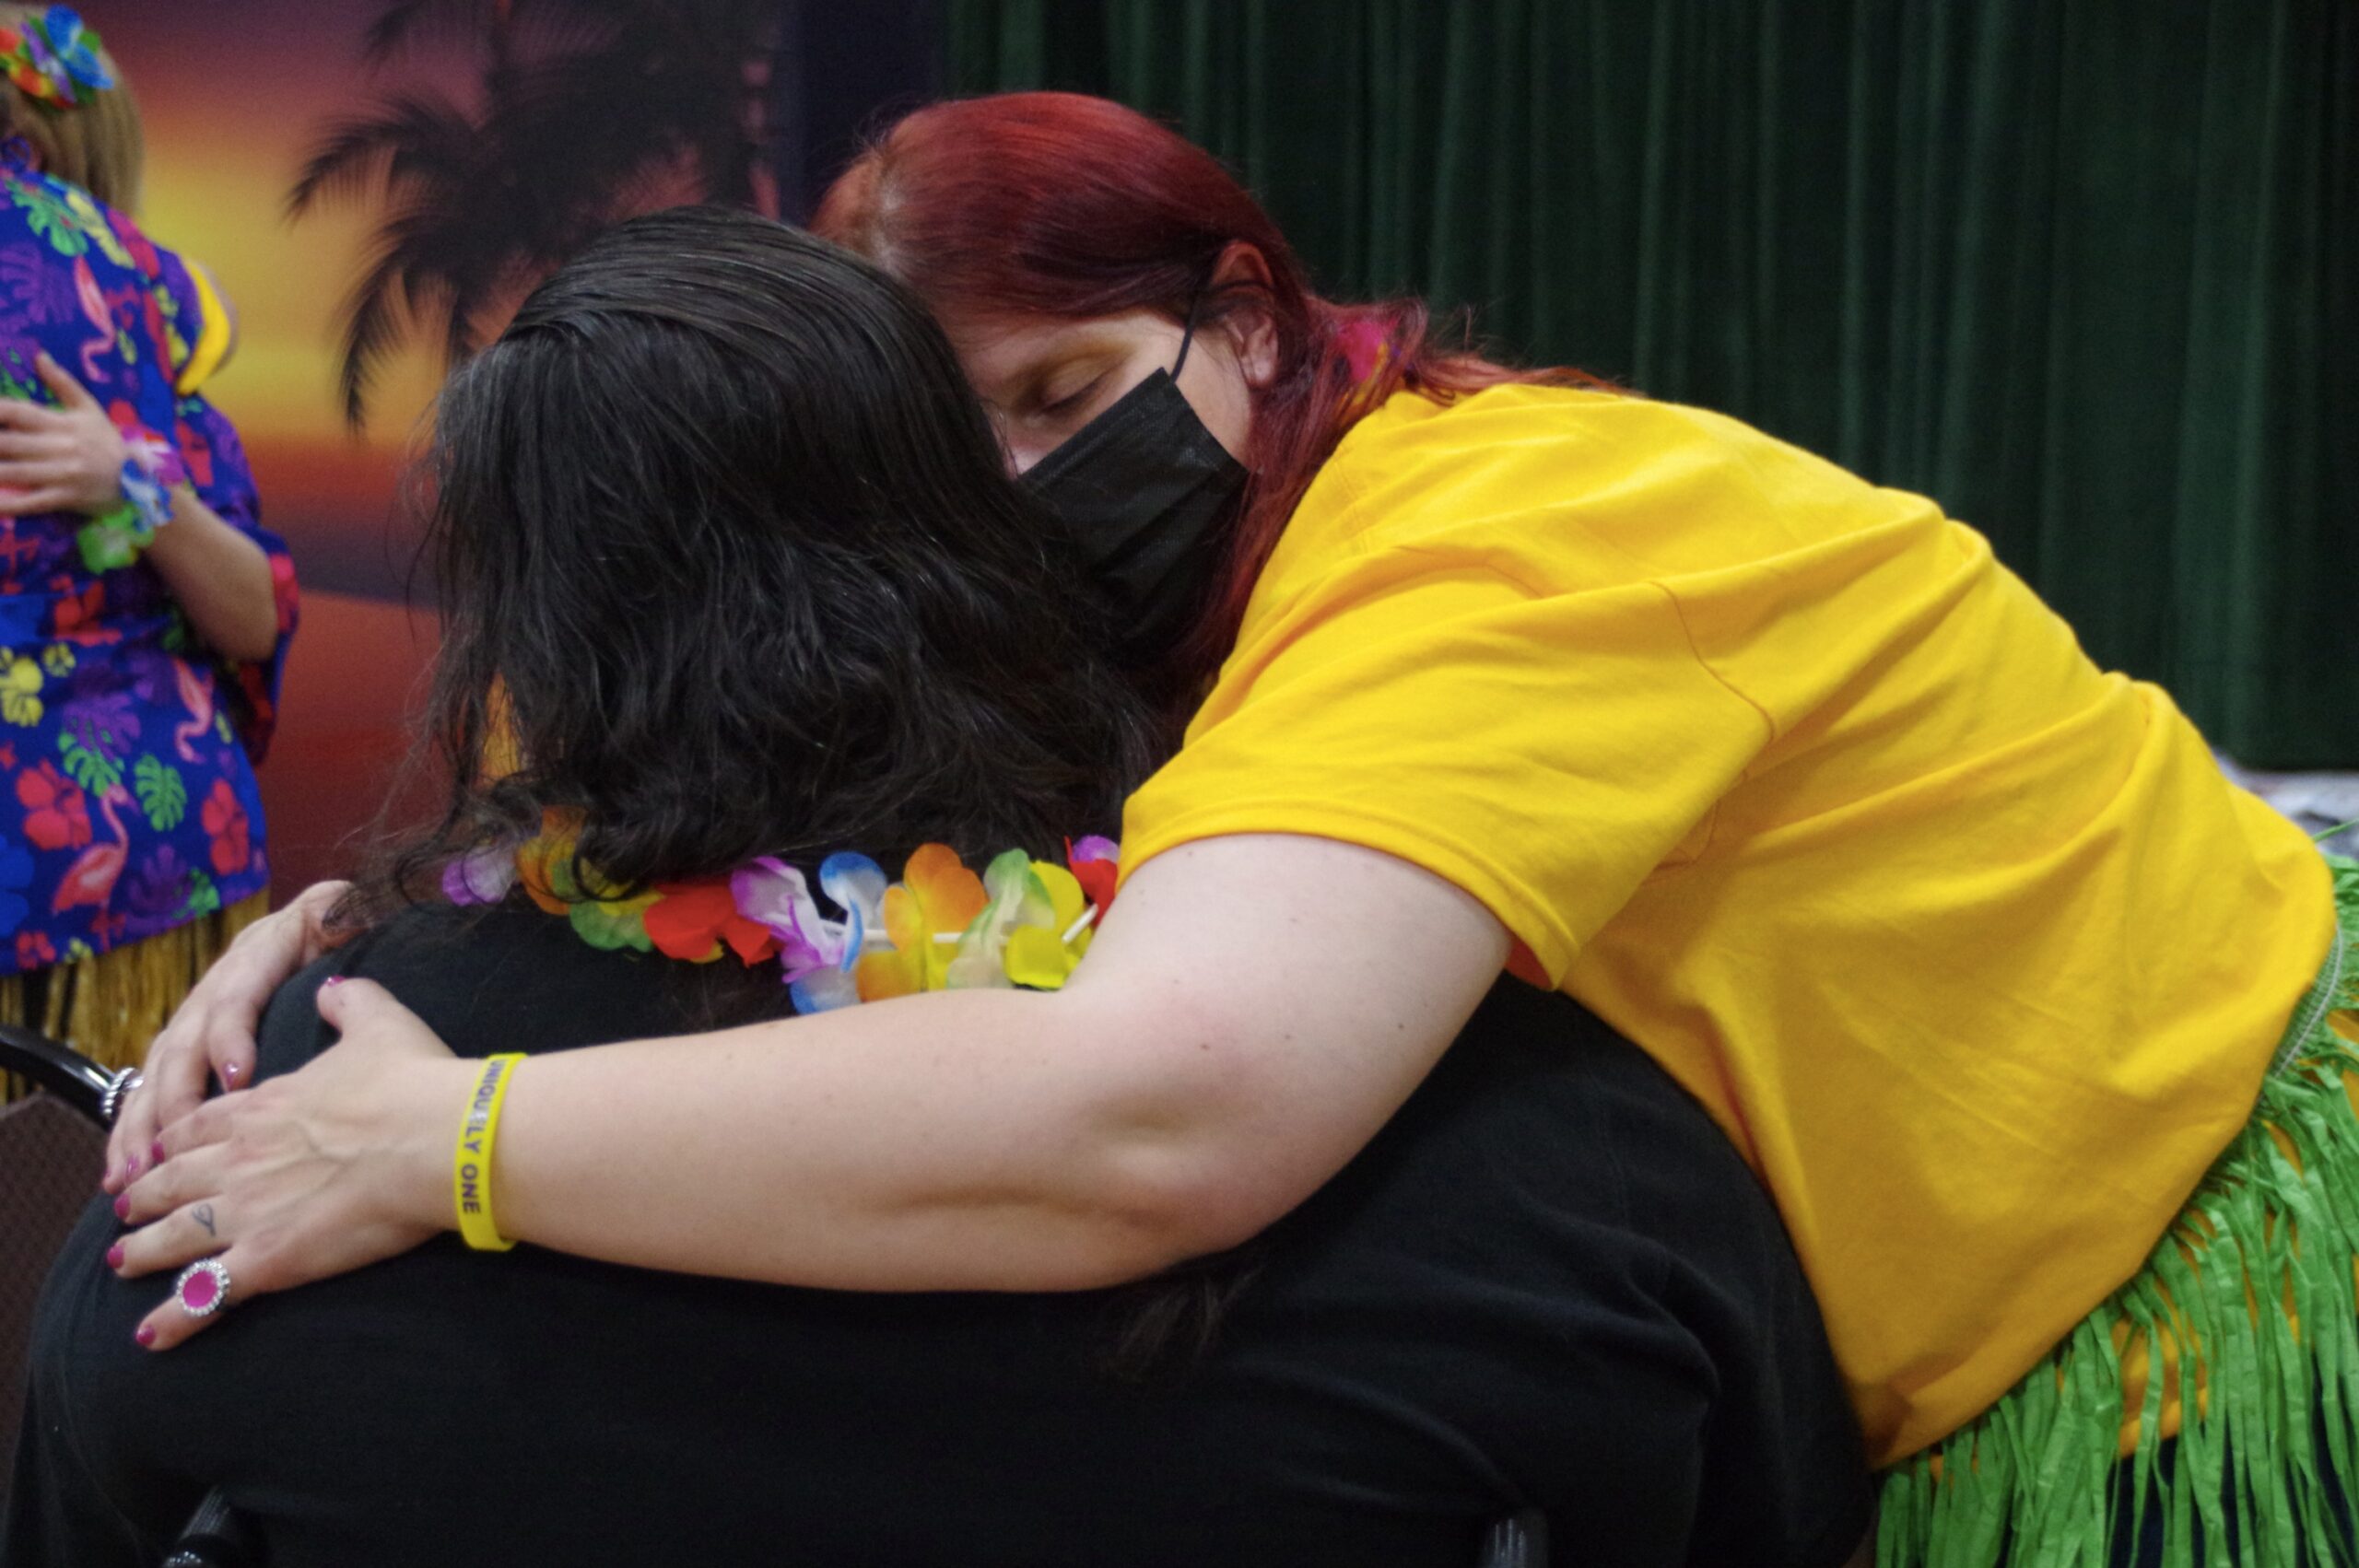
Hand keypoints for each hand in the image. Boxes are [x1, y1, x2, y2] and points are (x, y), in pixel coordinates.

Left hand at [0, 353, 132, 513]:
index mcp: (62, 423)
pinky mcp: (66, 498)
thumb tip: (39, 356)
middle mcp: (60, 447)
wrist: (141, 481)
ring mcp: (63, 475)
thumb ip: (63, 383)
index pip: (18, 412)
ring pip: (16, 472)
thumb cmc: (108, 443)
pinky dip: (8, 504)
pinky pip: (32, 502)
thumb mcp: (90, 409)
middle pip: (9, 443)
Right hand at [106, 880, 355, 1191]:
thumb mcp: (341, 909)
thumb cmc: (337, 922)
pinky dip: (134, 1131)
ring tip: (132, 1175)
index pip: (234, 998)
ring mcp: (193, 1019)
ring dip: (141, 1127)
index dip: (230, 1036)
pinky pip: (150, 1090)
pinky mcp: (186, 1047)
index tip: (238, 1080)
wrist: (320, 914)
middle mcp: (213, 989)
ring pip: (156, 1074)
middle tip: (170, 1151)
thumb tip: (343, 916)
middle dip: (174, 1099)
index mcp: (255, 955)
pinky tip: (123, 1172)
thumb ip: (339, 914)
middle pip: (182, 1045)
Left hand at [112, 977, 472, 1349]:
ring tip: (122, 1262)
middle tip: (124, 1209)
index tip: (158, 1151)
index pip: (198, 1125)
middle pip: (172, 1181)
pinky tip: (149, 1336)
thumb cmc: (415, 1081)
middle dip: (143, 1196)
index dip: (172, 1140)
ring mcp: (249, 1211)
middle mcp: (240, 1158)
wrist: (439, 1137)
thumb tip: (330, 988)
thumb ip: (348, 1001)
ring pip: (175, 1236)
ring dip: (143, 1251)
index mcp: (263, 1107)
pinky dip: (174, 1318)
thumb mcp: (380, 1021)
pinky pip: (207, 1294)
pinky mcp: (270, 1259)